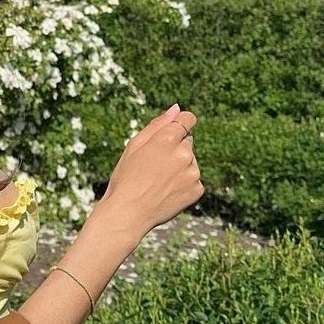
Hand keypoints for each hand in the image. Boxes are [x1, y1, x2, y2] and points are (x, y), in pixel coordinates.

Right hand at [100, 104, 203, 237]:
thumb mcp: (134, 147)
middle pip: (187, 142)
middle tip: (154, 167)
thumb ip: (157, 125)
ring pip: (190, 162)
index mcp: (166, 139)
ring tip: (158, 183)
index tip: (172, 134)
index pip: (187, 119)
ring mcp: (193, 173)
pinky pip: (193, 180)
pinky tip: (166, 192)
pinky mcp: (197, 189)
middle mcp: (184, 154)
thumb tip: (176, 108)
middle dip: (175, 150)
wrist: (128, 214)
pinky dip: (183, 185)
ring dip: (180, 168)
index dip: (180, 124)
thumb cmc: (125, 179)